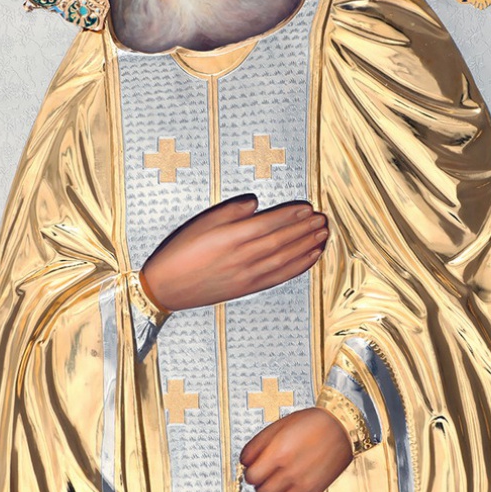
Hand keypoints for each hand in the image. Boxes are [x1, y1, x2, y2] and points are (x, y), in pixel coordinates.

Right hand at [142, 195, 327, 310]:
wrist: (167, 288)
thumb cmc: (181, 252)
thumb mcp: (202, 224)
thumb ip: (231, 211)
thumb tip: (256, 203)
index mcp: (231, 238)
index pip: (270, 224)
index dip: (291, 215)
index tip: (307, 208)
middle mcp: (243, 257)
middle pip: (282, 240)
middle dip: (305, 229)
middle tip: (322, 219)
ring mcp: (248, 275)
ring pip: (285, 258)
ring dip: (307, 246)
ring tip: (323, 234)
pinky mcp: (249, 288)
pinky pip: (280, 276)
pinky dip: (298, 266)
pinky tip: (310, 257)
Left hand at [240, 407, 352, 491]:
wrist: (340, 427)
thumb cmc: (309, 423)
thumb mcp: (278, 426)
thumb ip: (257, 445)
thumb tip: (244, 463)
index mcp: (278, 453)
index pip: (251, 477)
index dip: (251, 470)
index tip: (256, 466)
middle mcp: (290, 472)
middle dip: (261, 482)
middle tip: (267, 472)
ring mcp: (303, 485)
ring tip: (279, 479)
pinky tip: (290, 486)